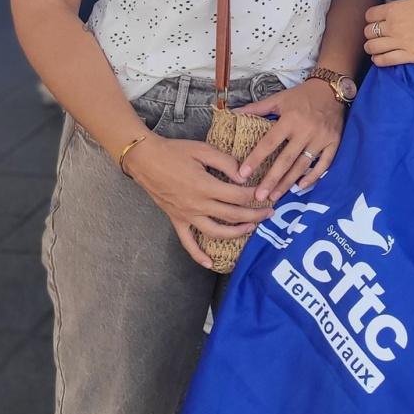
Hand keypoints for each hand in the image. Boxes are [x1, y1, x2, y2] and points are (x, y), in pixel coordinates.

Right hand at [123, 134, 274, 269]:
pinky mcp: (176, 220)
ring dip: (236, 233)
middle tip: (269, 213)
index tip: (266, 193)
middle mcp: (198, 204)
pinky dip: (198, 255)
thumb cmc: (174, 151)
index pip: (238, 196)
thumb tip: (244, 176)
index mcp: (206, 186)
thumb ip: (226, 162)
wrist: (144, 159)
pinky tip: (210, 264)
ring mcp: (187, 215)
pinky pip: (188, 243)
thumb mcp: (202, 150)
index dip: (255, 195)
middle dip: (254, 215)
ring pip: (216, 232)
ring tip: (250, 228)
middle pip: (233, 215)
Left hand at [233, 79, 345, 201]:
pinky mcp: (334, 143)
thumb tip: (233, 113)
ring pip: (302, 165)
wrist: (331, 89)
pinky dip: (313, 177)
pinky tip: (301, 187)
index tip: (243, 174)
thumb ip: (256, 108)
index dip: (255, 159)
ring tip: (275, 196)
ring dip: (288, 183)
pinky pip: (324, 164)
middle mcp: (305, 130)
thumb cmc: (302, 95)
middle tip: (259, 196)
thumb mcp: (279, 99)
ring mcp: (321, 138)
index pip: (269, 143)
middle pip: (286, 159)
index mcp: (290, 119)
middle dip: (272, 179)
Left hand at [364, 0, 413, 67]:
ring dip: (371, 48)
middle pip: (368, 32)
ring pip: (372, 47)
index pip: (369, 16)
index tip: (375, 22)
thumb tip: (387, 7)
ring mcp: (401, 41)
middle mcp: (394, 25)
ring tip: (375, 49)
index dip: (371, 19)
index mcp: (394, 9)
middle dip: (370, 34)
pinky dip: (378, 60)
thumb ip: (398, 6)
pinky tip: (380, 58)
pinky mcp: (410, 55)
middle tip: (376, 36)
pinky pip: (385, 60)